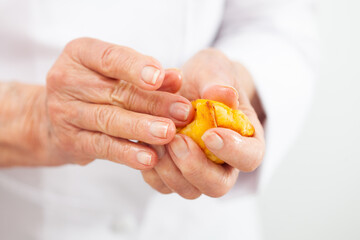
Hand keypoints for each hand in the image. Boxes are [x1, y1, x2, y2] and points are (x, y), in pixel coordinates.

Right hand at [34, 38, 192, 167]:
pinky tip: (149, 158)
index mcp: (81, 54)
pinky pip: (102, 147)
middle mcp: (67, 80)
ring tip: (168, 134)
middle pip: (116, 92)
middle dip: (154, 103)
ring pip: (109, 120)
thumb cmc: (98, 88)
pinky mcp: (69, 141)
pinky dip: (127, 153)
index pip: (110, 57)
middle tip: (183, 112)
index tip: (159, 77)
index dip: (135, 67)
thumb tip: (176, 78)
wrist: (57, 118)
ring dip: (142, 128)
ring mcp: (64, 112)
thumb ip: (147, 75)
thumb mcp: (117, 73)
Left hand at [142, 49, 264, 197]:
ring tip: (158, 139)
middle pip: (217, 185)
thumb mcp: (214, 70)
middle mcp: (223, 162)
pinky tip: (145, 144)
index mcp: (244, 139)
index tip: (211, 133)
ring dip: (170, 169)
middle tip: (178, 140)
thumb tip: (222, 94)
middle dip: (195, 167)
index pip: (249, 157)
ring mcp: (197, 171)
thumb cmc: (207, 79)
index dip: (233, 151)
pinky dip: (152, 169)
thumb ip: (219, 81)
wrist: (187, 84)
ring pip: (188, 190)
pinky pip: (161, 184)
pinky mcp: (172, 172)